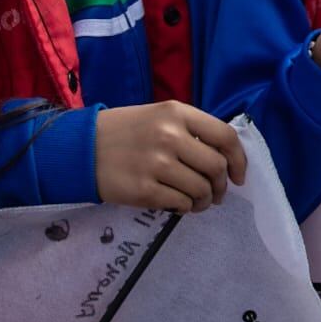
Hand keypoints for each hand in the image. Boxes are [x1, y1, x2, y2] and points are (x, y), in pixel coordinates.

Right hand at [94, 101, 247, 213]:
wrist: (81, 148)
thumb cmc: (126, 131)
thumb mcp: (160, 116)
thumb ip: (191, 130)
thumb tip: (224, 158)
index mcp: (177, 113)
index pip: (225, 136)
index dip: (239, 160)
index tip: (239, 176)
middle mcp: (170, 135)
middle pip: (216, 167)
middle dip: (222, 186)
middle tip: (217, 194)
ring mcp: (156, 163)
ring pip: (201, 190)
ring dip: (205, 201)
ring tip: (199, 202)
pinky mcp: (143, 190)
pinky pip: (181, 204)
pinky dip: (186, 208)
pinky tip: (180, 205)